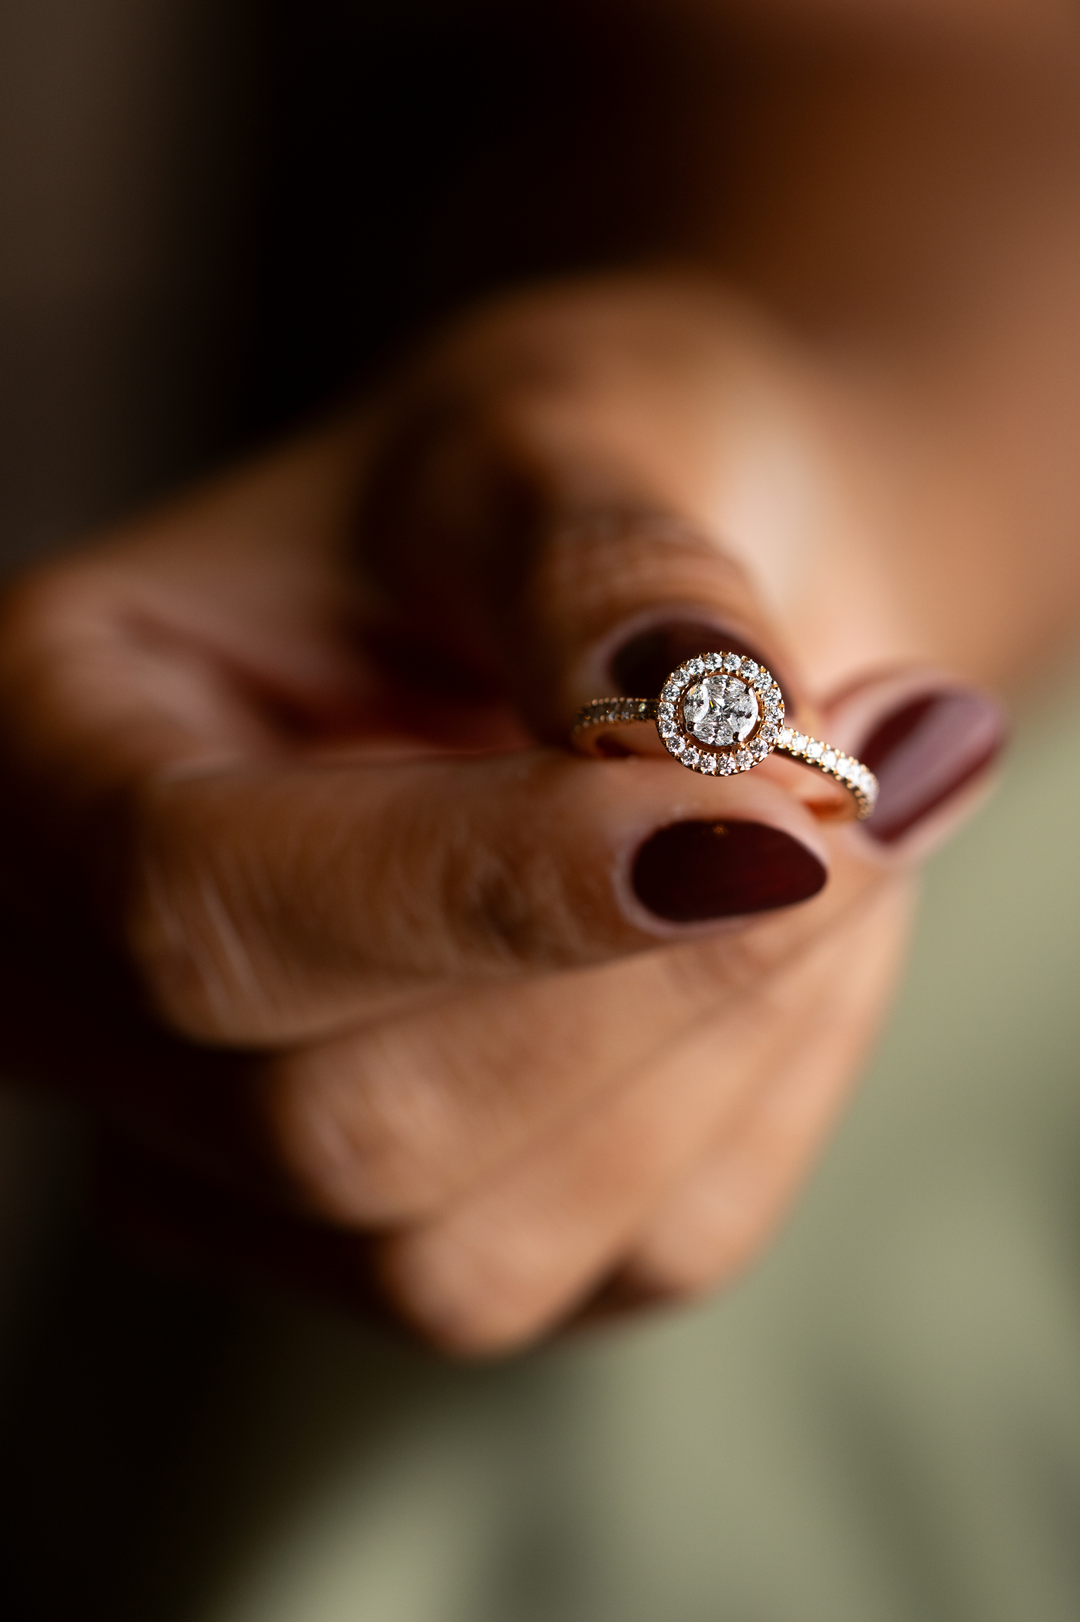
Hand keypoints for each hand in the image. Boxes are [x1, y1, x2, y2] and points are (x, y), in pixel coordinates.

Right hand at [0, 274, 1003, 1353]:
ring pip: (470, 1262)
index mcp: (47, 758)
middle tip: (859, 782)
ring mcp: (237, 1159)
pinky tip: (796, 921)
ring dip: (729, 1037)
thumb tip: (717, 736)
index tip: (764, 805)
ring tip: (835, 817)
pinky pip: (626, 1257)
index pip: (194, 909)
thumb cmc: (539, 492)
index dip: (481, 888)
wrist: (626, 608)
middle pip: (327, 1135)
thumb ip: (610, 581)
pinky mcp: (411, 1245)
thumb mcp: (551, 449)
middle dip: (647, 984)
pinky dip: (768, 1086)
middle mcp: (95, 999)